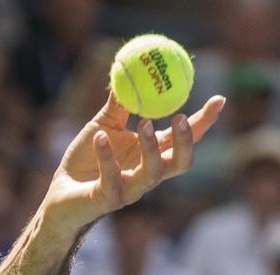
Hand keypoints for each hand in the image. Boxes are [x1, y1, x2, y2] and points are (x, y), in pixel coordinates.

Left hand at [43, 93, 225, 227]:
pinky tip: (100, 137)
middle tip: (181, 117)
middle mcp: (145, 175)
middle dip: (186, 142)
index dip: (203, 123)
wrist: (60, 192)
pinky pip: (111, 178)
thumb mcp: (102, 125)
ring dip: (151, 148)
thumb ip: (118, 104)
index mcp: (149, 156)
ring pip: (151, 175)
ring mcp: (128, 190)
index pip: (183, 141)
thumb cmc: (84, 160)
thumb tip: (130, 70)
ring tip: (144, 123)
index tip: (219, 100)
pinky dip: (107, 156)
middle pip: (179, 163)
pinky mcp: (106, 199)